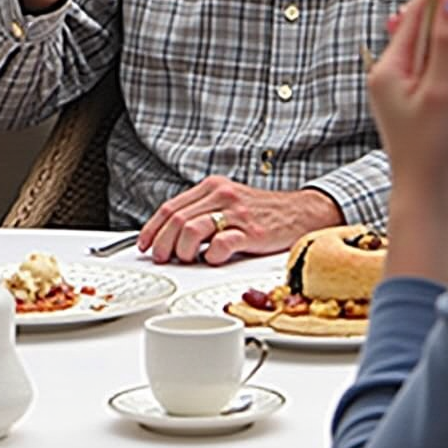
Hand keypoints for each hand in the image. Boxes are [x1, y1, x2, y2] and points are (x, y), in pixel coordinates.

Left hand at [137, 181, 339, 264]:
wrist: (302, 212)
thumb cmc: (263, 212)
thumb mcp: (228, 203)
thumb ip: (202, 213)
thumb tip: (171, 237)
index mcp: (212, 187)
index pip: (170, 207)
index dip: (152, 229)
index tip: (145, 245)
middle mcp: (222, 196)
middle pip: (176, 219)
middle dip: (163, 243)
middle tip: (162, 258)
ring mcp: (237, 214)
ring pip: (191, 230)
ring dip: (182, 251)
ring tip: (187, 260)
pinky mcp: (252, 233)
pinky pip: (221, 245)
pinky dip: (211, 257)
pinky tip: (213, 259)